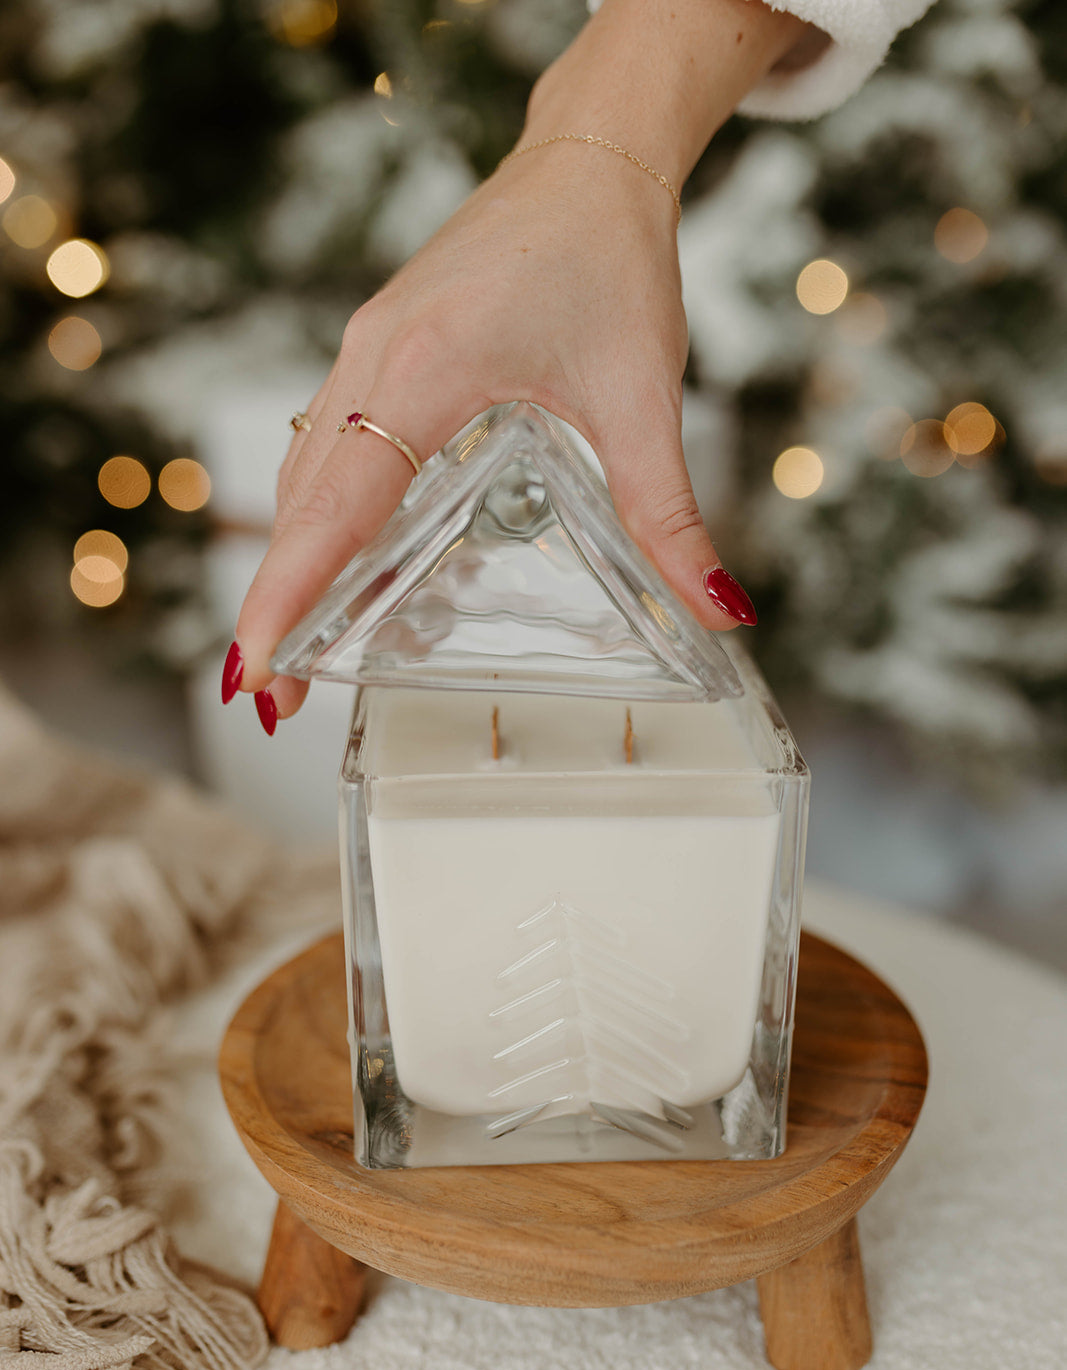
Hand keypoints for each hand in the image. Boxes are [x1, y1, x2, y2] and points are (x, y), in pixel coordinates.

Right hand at [232, 145, 752, 722]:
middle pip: (300, 504)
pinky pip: (327, 445)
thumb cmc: (610, 258)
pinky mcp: (376, 348)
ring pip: (304, 475)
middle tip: (268, 696)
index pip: (336, 508)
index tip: (260, 667)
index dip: (290, 596)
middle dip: (276, 604)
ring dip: (289, 562)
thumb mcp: (645, 397)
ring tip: (289, 648)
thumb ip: (668, 515)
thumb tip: (716, 606)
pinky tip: (338, 562)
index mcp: (427, 372)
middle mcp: (374, 360)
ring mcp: (364, 350)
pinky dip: (317, 514)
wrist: (589, 162)